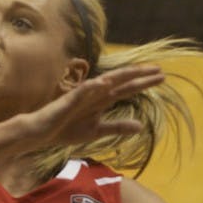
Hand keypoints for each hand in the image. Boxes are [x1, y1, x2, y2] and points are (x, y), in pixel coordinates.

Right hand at [23, 65, 164, 147]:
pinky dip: (93, 86)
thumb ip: (118, 127)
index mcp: (101, 100)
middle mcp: (94, 94)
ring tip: (137, 70)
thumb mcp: (97, 131)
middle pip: (121, 82)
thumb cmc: (66, 129)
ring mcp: (82, 96)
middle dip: (139, 76)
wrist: (41, 132)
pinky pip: (82, 92)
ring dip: (120, 76)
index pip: (126, 89)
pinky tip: (105, 83)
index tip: (161, 78)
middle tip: (159, 70)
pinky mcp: (69, 101)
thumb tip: (140, 126)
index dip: (143, 83)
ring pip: (104, 82)